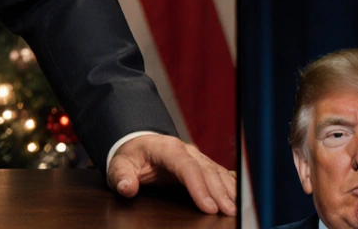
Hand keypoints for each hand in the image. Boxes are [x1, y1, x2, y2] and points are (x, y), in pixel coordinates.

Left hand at [106, 134, 236, 215]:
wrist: (138, 144)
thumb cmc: (131, 156)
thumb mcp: (119, 164)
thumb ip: (121, 175)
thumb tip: (126, 187)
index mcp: (166, 148)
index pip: (186, 167)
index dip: (198, 187)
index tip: (208, 206)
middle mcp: (185, 150)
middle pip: (206, 170)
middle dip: (219, 192)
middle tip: (229, 212)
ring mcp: (196, 156)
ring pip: (216, 172)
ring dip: (229, 190)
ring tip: (237, 208)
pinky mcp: (202, 164)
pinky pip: (219, 174)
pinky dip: (230, 186)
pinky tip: (238, 198)